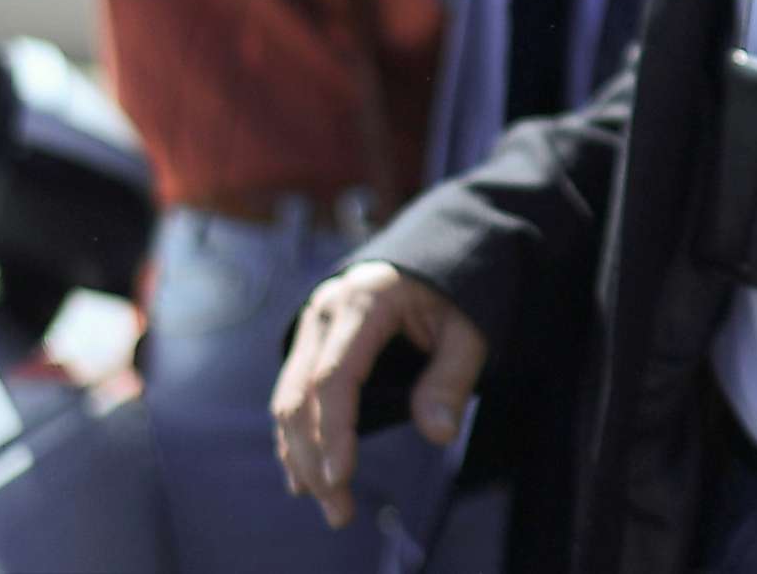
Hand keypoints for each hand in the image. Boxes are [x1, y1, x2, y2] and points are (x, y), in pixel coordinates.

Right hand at [272, 261, 486, 529]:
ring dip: (300, 456)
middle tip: (338, 509)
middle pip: (302, 395)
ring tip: (326, 502)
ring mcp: (311, 323)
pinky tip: (304, 475)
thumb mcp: (468, 328)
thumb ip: (451, 377)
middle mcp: (326, 309)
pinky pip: (290, 393)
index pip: (335, 376)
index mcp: (365, 300)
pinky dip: (295, 437)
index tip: (342, 477)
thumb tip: (438, 434)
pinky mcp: (309, 339)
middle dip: (315, 459)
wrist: (436, 247)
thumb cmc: (455, 292)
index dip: (334, 430)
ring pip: (288, 399)